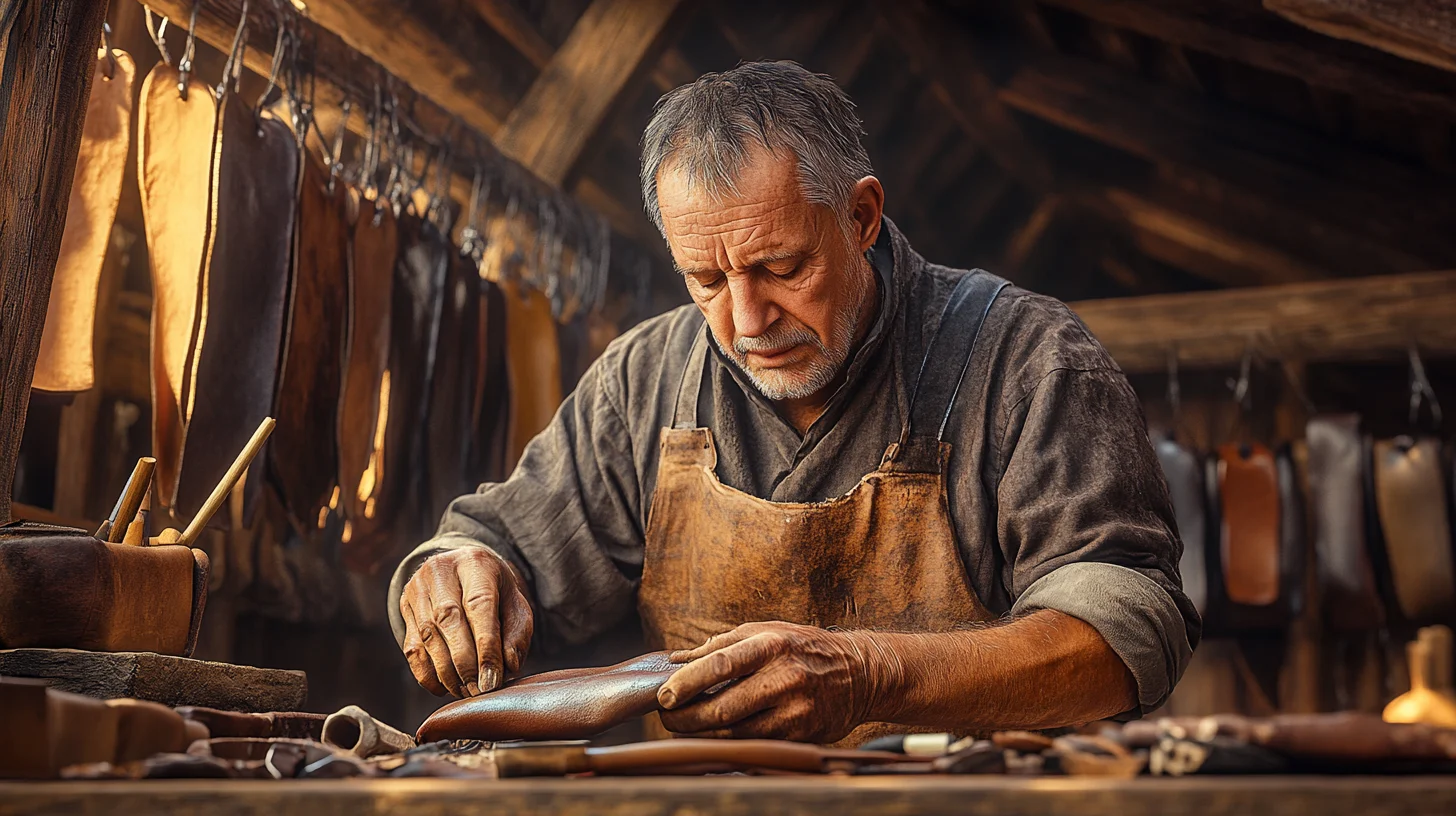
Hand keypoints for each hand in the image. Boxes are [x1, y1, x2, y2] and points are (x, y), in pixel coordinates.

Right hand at [400, 546, 533, 697]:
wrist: (461, 567)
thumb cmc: (494, 590)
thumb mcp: (515, 602)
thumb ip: (517, 632)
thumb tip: (509, 665)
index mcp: (475, 563)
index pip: (479, 605)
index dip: (485, 646)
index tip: (492, 680)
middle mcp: (440, 571)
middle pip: (449, 620)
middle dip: (465, 663)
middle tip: (479, 691)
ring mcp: (418, 589)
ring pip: (427, 636)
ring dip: (447, 672)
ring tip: (466, 692)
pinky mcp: (405, 608)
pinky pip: (412, 647)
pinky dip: (427, 673)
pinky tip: (444, 688)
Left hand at [655, 621, 898, 742]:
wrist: (860, 673)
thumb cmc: (803, 648)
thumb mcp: (766, 631)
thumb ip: (721, 645)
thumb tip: (676, 660)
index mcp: (771, 645)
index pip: (719, 666)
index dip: (686, 684)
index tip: (663, 697)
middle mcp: (784, 678)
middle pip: (722, 709)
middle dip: (686, 719)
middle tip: (668, 718)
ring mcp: (795, 711)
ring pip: (735, 734)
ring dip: (703, 735)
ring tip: (686, 727)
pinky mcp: (801, 736)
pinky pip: (756, 745)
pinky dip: (730, 744)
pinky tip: (717, 737)